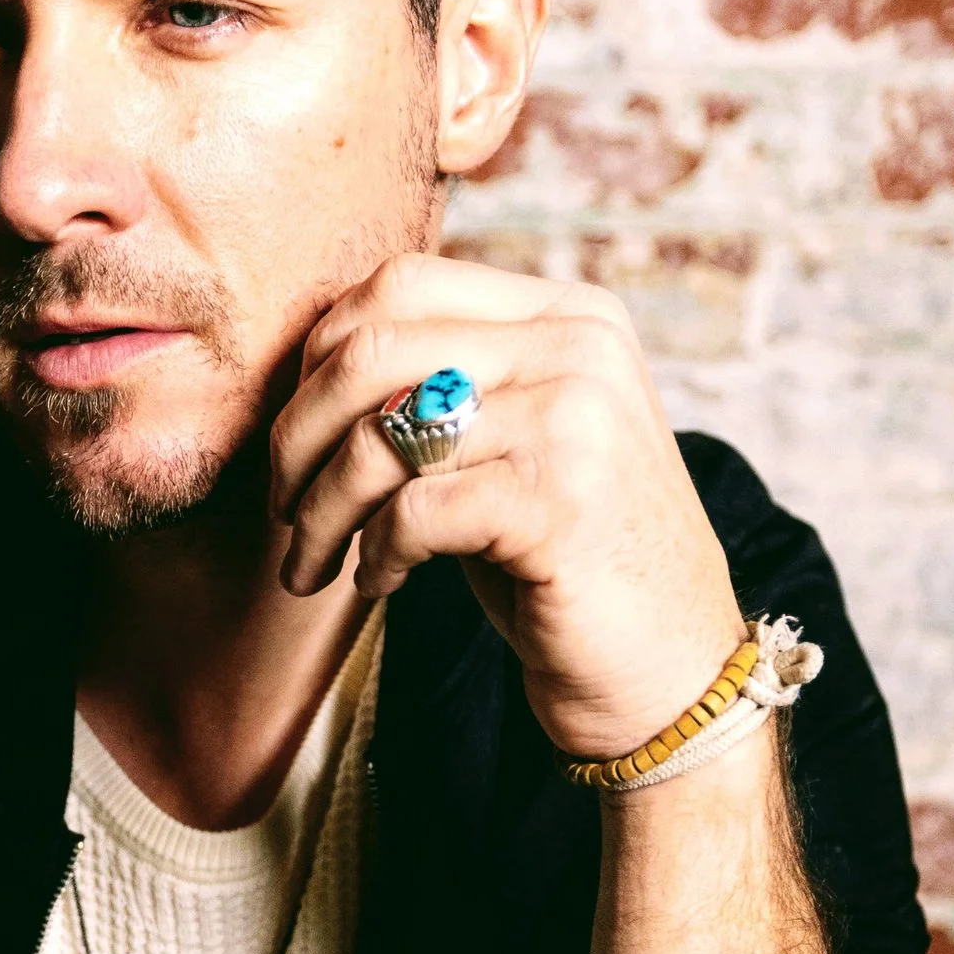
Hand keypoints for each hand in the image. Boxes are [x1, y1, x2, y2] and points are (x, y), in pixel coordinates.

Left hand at [271, 255, 746, 763]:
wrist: (671, 669)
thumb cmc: (571, 558)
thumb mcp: (516, 443)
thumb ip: (445, 386)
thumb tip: (308, 371)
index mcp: (569, 313)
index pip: (401, 284)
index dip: (319, 357)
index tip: (297, 435)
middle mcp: (578, 348)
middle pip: (372, 350)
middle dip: (297, 437)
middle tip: (282, 505)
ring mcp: (575, 420)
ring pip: (380, 437)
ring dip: (319, 511)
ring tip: (312, 561)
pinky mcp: (558, 502)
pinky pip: (410, 511)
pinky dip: (375, 553)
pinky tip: (381, 581)